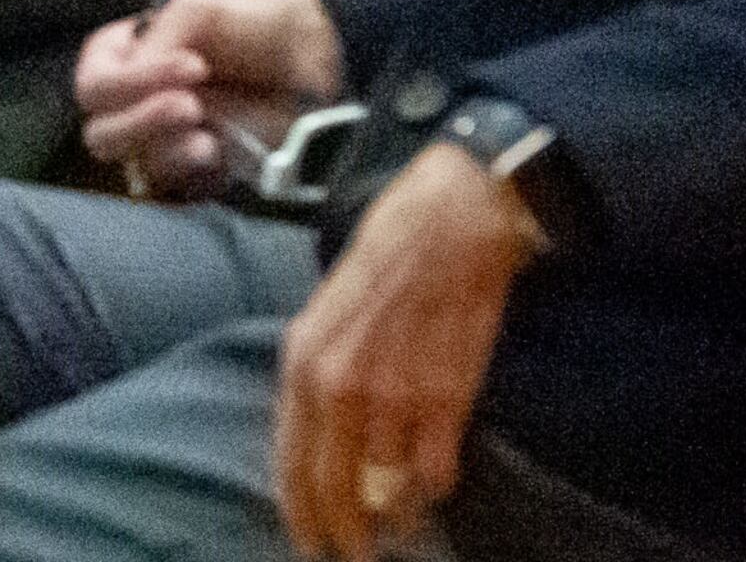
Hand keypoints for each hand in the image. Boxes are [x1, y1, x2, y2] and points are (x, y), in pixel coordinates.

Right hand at [76, 0, 341, 201]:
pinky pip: (167, 181)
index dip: (127, 78)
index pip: (94, 76)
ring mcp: (165, 138)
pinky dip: (184, 167)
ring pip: (126, 156)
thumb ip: (161, 35)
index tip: (192, 64)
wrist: (318, 63)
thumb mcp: (204, 10)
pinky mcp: (193, 169)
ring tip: (203, 133)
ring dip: (158, 142)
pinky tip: (214, 152)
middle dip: (138, 114)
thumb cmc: (259, 26)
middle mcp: (139, 98)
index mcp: (134, 54)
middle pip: (99, 123)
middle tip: (191, 103)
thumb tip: (134, 78)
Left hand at [272, 145, 541, 560]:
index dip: (300, 511)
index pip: (290, 461)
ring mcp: (394, 395)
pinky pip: (434, 471)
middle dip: (342, 533)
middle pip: (332, 487)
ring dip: (394, 516)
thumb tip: (319, 425)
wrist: (454, 217)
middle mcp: (340, 384)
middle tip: (353, 555)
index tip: (309, 541)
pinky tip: (434, 486)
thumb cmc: (389, 249)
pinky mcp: (447, 397)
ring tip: (398, 529)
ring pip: (387, 489)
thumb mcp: (329, 305)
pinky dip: (434, 486)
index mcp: (303, 358)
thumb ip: (320, 366)